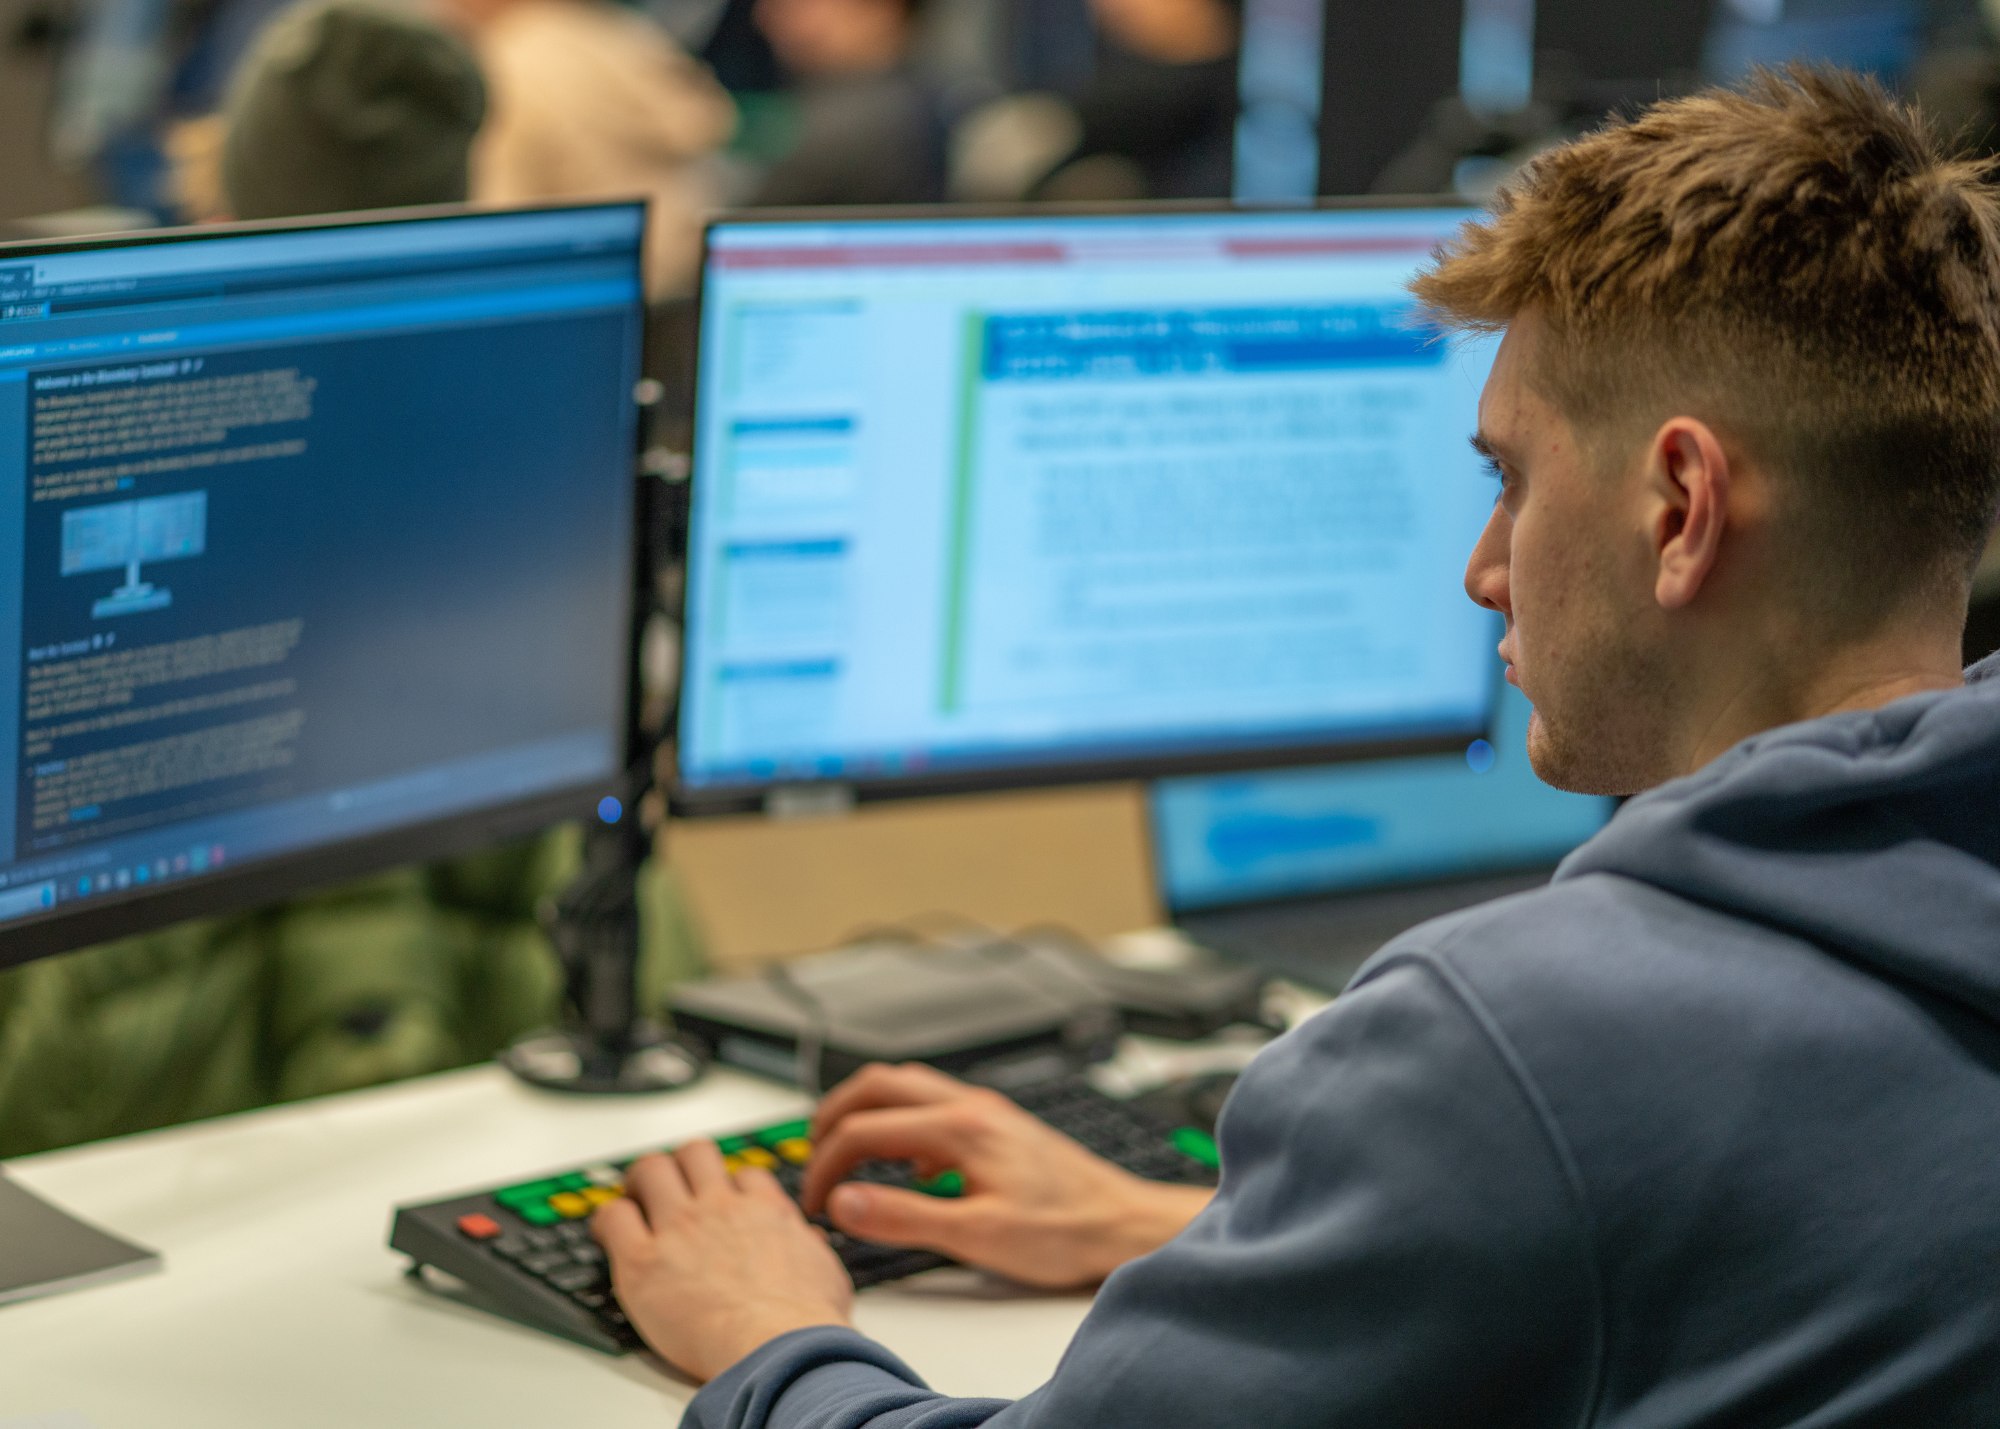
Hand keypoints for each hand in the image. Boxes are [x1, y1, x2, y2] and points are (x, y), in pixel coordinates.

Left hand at [593, 1143, 854, 1382]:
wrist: (781, 1349)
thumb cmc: (806, 1323)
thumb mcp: (826, 1272)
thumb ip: (808, 1246)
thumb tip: (809, 1240)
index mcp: (765, 1210)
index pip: (743, 1174)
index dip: (730, 1185)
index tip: (721, 1200)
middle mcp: (721, 1208)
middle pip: (694, 1153)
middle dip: (682, 1166)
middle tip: (671, 1188)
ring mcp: (680, 1228)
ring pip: (650, 1170)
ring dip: (641, 1182)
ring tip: (635, 1201)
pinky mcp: (643, 1260)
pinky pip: (613, 1217)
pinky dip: (608, 1221)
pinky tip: (610, 1234)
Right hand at [801, 1062, 1212, 1288]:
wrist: (1123, 1223)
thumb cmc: (1065, 1231)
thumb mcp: (977, 1236)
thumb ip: (905, 1217)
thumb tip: (845, 1203)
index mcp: (960, 1127)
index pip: (865, 1129)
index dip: (827, 1165)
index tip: (814, 1203)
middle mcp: (970, 1106)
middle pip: (878, 1084)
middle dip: (833, 1116)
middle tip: (811, 1158)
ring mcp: (985, 1111)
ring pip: (905, 1086)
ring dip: (865, 1111)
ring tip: (842, 1151)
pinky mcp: (996, 1125)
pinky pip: (930, 1104)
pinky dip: (898, 1122)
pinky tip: (908, 1166)